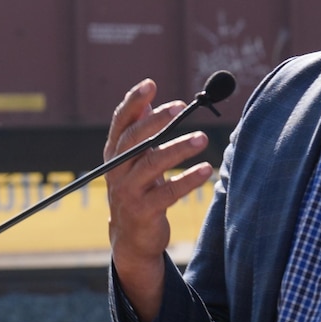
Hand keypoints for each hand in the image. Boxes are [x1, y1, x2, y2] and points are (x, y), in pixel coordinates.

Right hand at [103, 79, 211, 318]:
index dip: (133, 102)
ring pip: (151, 164)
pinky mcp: (143, 212)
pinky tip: (206, 169)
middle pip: (134, 140)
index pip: (120, 122)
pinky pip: (167, 193)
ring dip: (178, 149)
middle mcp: (116, 170)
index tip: (151, 84)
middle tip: (181, 107)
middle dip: (156, 121)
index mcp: (114, 154)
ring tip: (202, 138)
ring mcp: (127, 192)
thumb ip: (140, 131)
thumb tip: (146, 97)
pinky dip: (187, 180)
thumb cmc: (138, 190)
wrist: (131, 237)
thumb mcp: (135, 161)